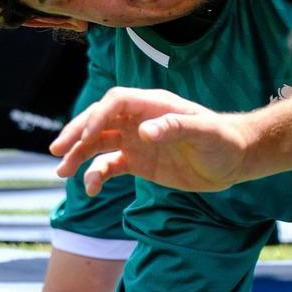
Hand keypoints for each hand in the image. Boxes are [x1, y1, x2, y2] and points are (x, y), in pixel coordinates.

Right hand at [51, 87, 248, 194]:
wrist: (234, 161)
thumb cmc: (222, 140)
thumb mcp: (203, 132)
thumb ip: (175, 128)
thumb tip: (144, 132)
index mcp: (151, 105)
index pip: (114, 103)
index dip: (97, 117)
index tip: (86, 137)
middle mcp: (138, 120)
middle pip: (98, 121)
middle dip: (76, 134)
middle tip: (57, 151)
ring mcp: (135, 141)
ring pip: (98, 144)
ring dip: (78, 155)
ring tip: (62, 172)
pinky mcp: (137, 162)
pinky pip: (109, 166)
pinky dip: (97, 176)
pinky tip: (91, 189)